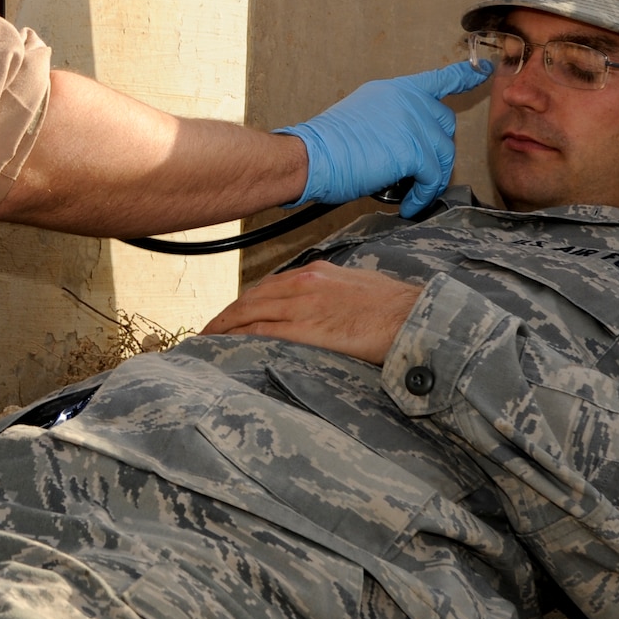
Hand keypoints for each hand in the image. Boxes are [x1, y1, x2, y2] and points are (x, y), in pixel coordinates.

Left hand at [201, 262, 421, 364]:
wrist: (413, 317)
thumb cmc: (393, 307)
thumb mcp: (357, 287)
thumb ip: (331, 294)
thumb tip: (321, 308)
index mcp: (315, 273)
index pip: (268, 286)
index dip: (246, 302)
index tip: (232, 315)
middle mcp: (303, 283)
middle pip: (251, 297)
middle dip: (226, 314)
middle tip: (207, 330)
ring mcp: (302, 304)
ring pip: (248, 311)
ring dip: (222, 326)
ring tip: (206, 340)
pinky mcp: (306, 327)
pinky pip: (261, 329)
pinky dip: (237, 336)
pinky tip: (223, 345)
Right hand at [276, 59, 488, 215]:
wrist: (311, 156)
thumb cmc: (327, 145)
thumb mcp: (362, 115)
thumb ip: (391, 119)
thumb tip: (404, 141)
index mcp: (395, 90)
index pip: (438, 79)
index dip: (464, 75)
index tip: (483, 69)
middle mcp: (409, 101)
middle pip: (444, 126)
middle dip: (436, 152)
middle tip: (417, 173)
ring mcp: (413, 122)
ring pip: (443, 155)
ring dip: (431, 179)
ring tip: (412, 193)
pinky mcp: (413, 149)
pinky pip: (432, 178)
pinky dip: (423, 195)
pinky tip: (410, 204)